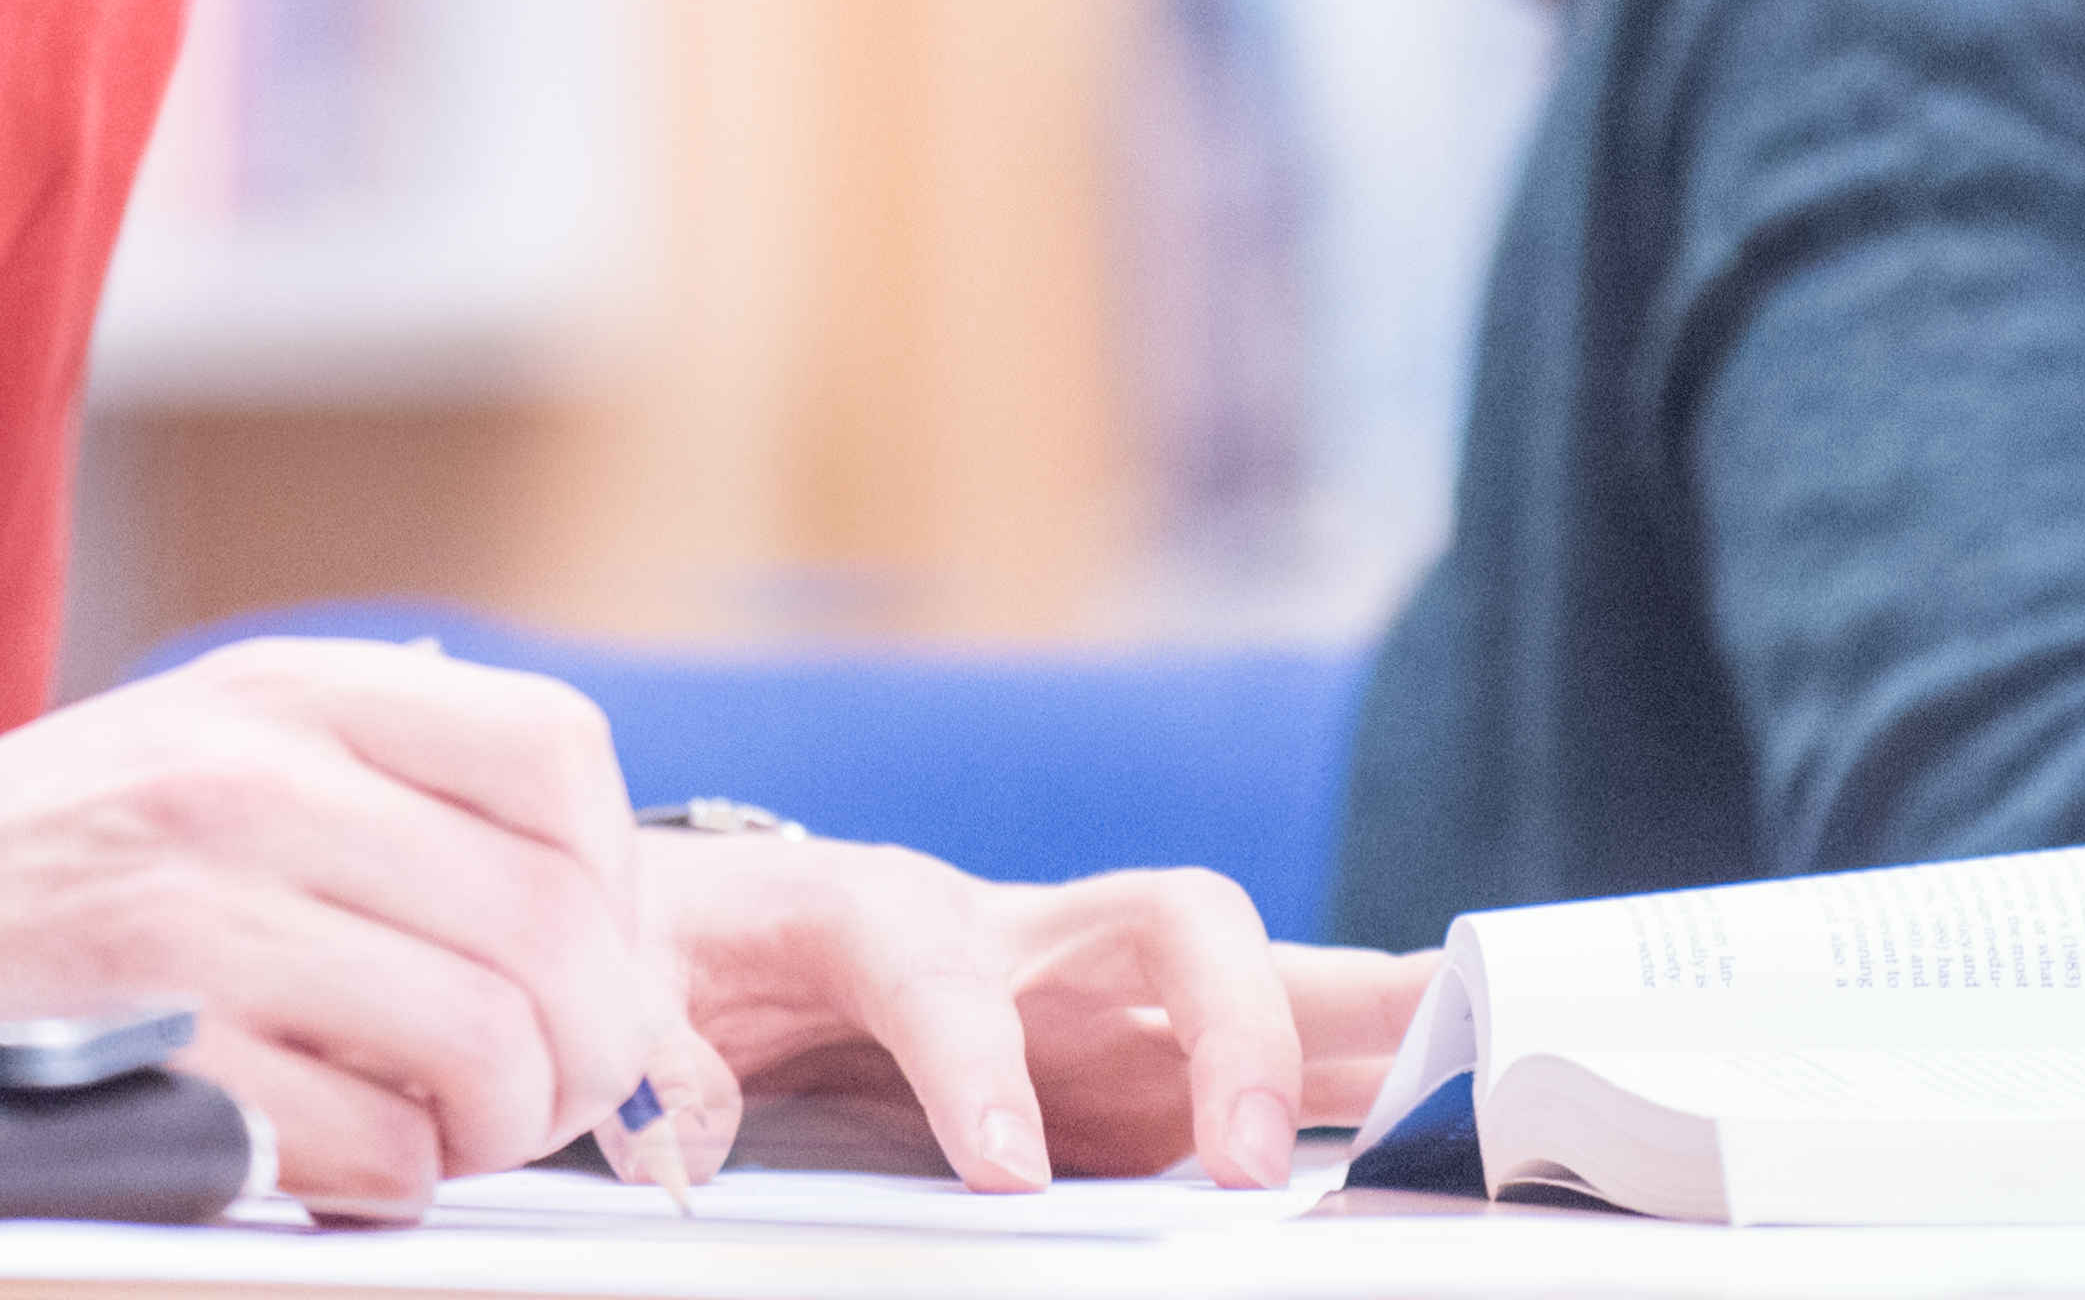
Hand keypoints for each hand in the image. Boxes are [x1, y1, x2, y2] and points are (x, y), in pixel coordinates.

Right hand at [0, 639, 723, 1221]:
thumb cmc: (9, 889)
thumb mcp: (189, 766)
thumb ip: (376, 808)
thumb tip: (605, 941)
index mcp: (278, 694)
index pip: (557, 757)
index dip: (614, 888)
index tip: (587, 971)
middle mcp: (247, 776)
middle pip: (555, 922)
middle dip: (585, 1049)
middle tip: (541, 1106)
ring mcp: (192, 912)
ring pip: (486, 1040)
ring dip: (491, 1130)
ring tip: (434, 1143)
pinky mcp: (145, 1054)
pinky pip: (371, 1144)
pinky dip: (386, 1186)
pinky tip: (329, 1175)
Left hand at [649, 836, 1430, 1190]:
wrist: (705, 930)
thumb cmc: (670, 960)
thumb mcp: (631, 998)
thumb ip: (656, 1058)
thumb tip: (685, 1131)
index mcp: (871, 908)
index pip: (934, 960)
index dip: (975, 1060)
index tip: (1003, 1176)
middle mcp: (1016, 931)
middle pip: (1166, 918)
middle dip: (1229, 1020)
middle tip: (1242, 1161)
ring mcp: (1095, 987)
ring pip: (1252, 968)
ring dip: (1349, 1025)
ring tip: (1453, 1074)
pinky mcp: (1138, 1054)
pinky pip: (1268, 1043)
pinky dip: (1359, 1063)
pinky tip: (1438, 1098)